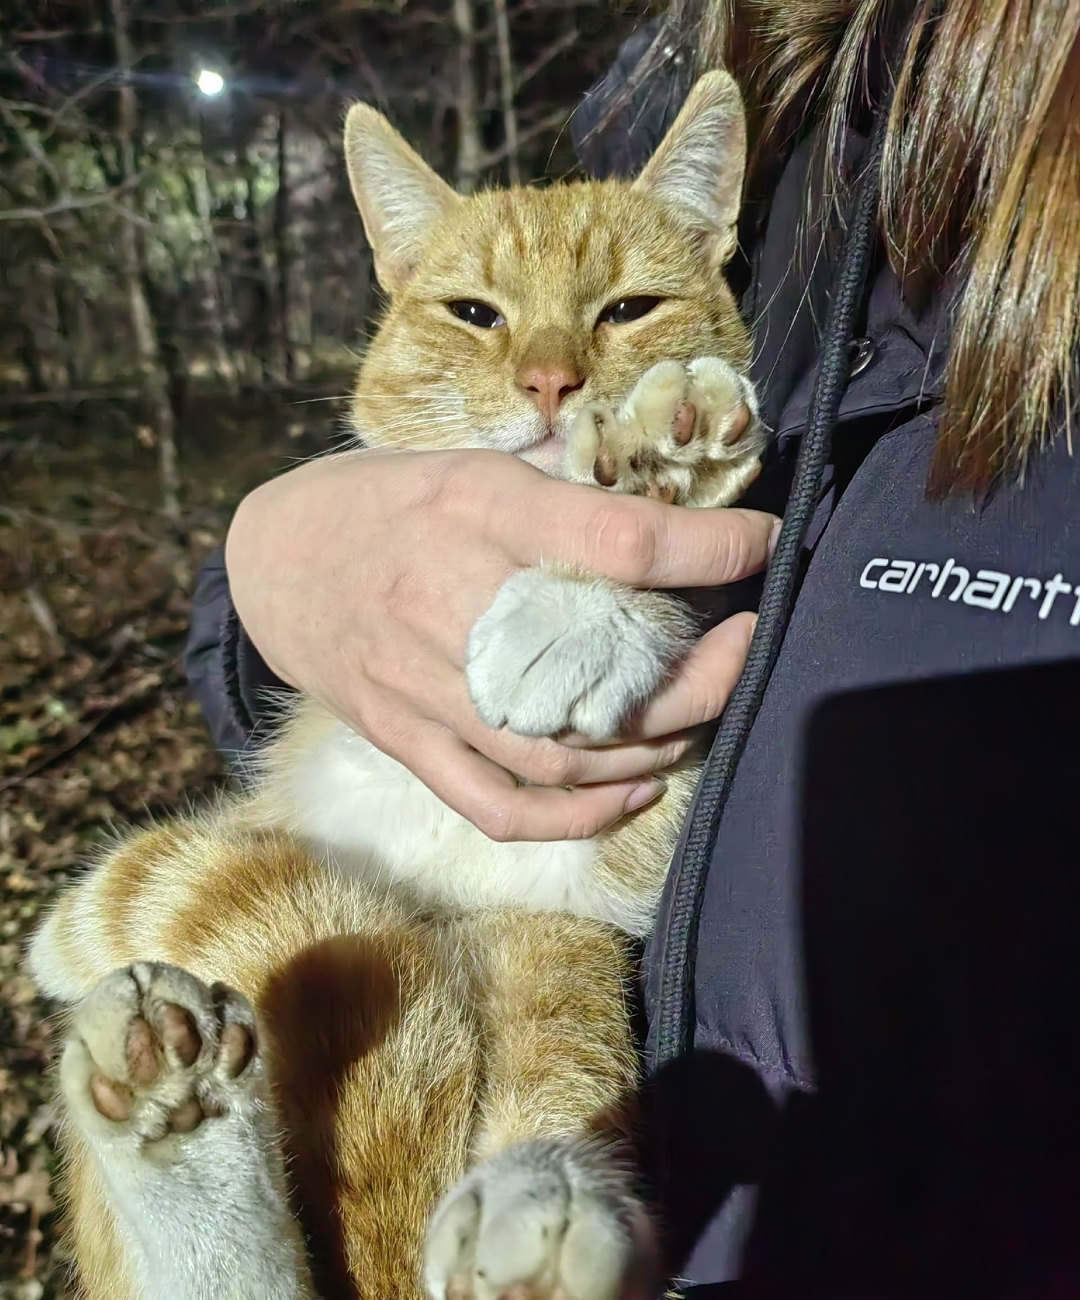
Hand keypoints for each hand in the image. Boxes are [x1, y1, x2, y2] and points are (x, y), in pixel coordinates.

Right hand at [225, 448, 775, 841]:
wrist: (271, 561)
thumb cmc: (383, 501)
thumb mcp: (467, 459)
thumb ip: (558, 484)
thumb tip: (666, 501)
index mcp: (478, 512)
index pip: (619, 541)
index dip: (711, 550)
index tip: (764, 546)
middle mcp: (453, 601)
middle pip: (603, 671)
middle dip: (702, 675)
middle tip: (744, 649)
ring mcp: (426, 686)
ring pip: (561, 752)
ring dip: (650, 749)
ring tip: (695, 720)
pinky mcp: (407, 740)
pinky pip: (496, 804)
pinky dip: (575, 816)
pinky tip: (632, 792)